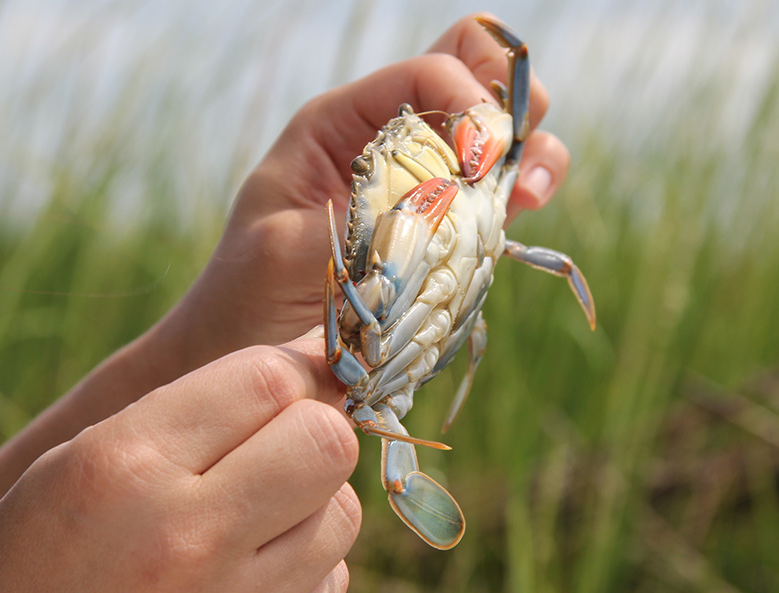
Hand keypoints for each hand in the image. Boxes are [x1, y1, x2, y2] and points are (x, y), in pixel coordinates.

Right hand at [0, 338, 359, 592]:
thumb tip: (310, 366)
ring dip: (317, 498)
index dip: (297, 369)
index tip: (297, 375)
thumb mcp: (82, 458)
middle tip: (281, 438)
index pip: (270, 380)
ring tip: (260, 506)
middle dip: (315, 427)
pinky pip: (330, 577)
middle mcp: (186, 533)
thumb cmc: (35, 553)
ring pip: (343, 512)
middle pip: (326, 441)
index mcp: (127, 465)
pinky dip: (309, 561)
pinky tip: (255, 561)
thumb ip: (194, 410)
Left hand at [149, 13, 570, 375]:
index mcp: (342, 123)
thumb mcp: (282, 248)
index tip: (477, 156)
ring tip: (527, 193)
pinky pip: (505, 190)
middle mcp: (392, 139)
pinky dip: (527, 191)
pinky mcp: (452, 226)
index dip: (465, 98)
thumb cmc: (248, 296)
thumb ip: (354, 220)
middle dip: (506, 106)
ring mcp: (429, 180)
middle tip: (502, 163)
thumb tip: (434, 205)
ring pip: (504, 131)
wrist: (249, 354)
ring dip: (530, 151)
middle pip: (474, 75)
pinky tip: (519, 217)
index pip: (425, 74)